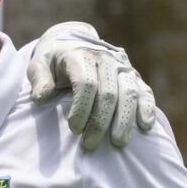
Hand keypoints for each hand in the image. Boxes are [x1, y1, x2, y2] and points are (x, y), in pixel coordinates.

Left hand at [28, 21, 157, 150]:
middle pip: (108, 93)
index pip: (86, 84)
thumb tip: (41, 98)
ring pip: (129, 94)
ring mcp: (123, 67)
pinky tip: (145, 126)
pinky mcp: (134, 75)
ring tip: (118, 143)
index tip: (73, 129)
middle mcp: (106, 59)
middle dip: (100, 122)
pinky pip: (145, 91)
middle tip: (90, 145)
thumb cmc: (54, 60)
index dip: (81, 109)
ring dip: (124, 120)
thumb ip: (39, 79)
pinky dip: (147, 108)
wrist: (73, 42)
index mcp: (81, 56)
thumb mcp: (39, 64)